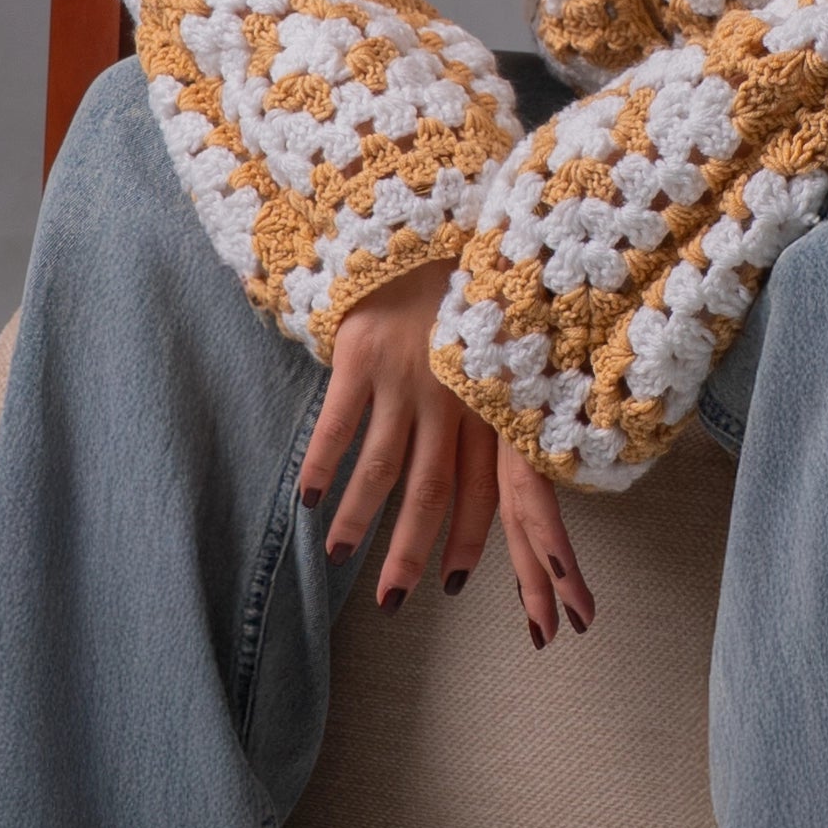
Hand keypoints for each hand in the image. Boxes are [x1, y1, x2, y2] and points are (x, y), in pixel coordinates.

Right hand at [299, 259, 596, 642]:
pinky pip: (340, 422)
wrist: (422, 222)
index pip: (509, 491)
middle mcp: (456, 397)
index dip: (507, 548)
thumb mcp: (497, 360)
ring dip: (360, 518)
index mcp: (495, 404)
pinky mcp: (363, 352)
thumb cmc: (463, 298)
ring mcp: (408, 376)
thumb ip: (498, 426)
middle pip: (436, 491)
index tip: (519, 605)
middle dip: (416, 551)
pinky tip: (308, 498)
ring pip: (383, 466)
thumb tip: (510, 502)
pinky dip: (322, 463)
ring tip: (339, 557)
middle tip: (397, 604)